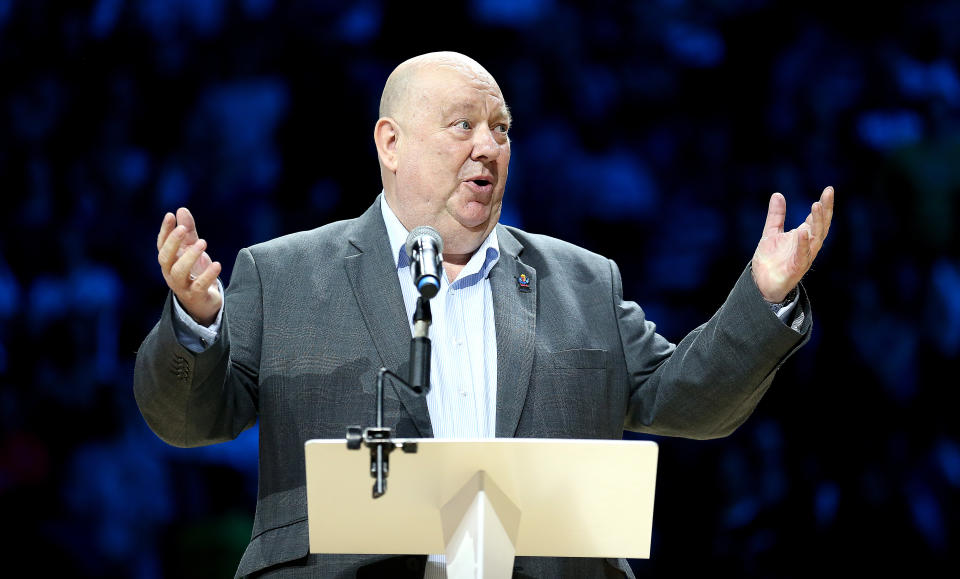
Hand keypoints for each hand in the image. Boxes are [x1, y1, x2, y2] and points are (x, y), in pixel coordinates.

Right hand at [157, 207, 222, 325]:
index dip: (165, 231)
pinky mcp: (196, 296)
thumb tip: (181, 209)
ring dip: (189, 257)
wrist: (203, 302)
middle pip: (165, 258)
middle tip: (183, 229)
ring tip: (202, 243)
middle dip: (173, 243)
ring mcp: (182, 286)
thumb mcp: (192, 250)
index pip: (162, 245)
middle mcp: (171, 273)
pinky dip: (208, 275)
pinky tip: (217, 264)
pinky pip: (199, 286)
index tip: (170, 215)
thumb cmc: (195, 273)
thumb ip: (189, 232)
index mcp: (169, 261)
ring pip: (179, 272)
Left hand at [751, 186, 834, 302]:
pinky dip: (803, 243)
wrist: (762, 282)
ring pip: (816, 238)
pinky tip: (802, 231)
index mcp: (804, 235)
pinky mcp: (797, 267)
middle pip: (821, 225)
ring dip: (817, 223)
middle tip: (827, 194)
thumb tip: (778, 194)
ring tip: (816, 206)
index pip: (817, 218)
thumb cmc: (771, 259)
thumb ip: (776, 216)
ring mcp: (804, 256)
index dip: (824, 204)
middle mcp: (808, 245)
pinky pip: (802, 255)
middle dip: (825, 210)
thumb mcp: (771, 232)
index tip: (828, 190)